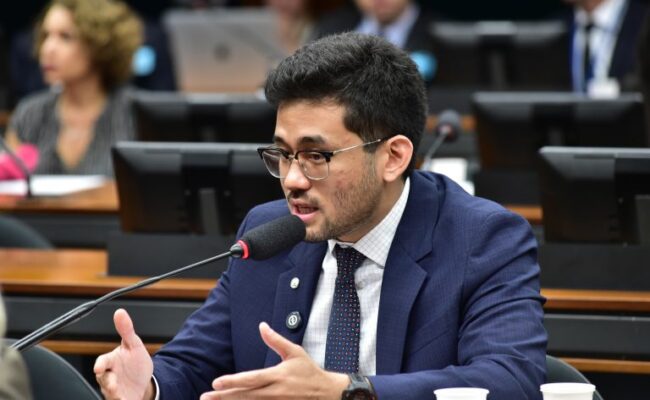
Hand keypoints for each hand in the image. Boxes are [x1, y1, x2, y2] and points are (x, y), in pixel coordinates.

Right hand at [94, 309, 154, 399]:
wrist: (143, 380)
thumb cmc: (134, 361)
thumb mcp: (134, 344)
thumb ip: (126, 330)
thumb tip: (120, 312)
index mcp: (111, 362)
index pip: (102, 362)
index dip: (100, 365)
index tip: (99, 367)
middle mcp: (109, 376)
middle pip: (104, 380)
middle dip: (107, 383)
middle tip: (112, 385)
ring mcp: (114, 390)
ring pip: (109, 394)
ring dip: (114, 395)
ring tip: (120, 397)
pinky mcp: (121, 399)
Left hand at [200, 322, 349, 398]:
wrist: (327, 394)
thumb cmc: (309, 373)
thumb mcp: (294, 353)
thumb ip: (276, 340)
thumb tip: (262, 326)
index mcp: (277, 376)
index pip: (251, 379)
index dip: (233, 381)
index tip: (216, 383)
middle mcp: (274, 392)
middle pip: (245, 395)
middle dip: (224, 397)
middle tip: (205, 397)